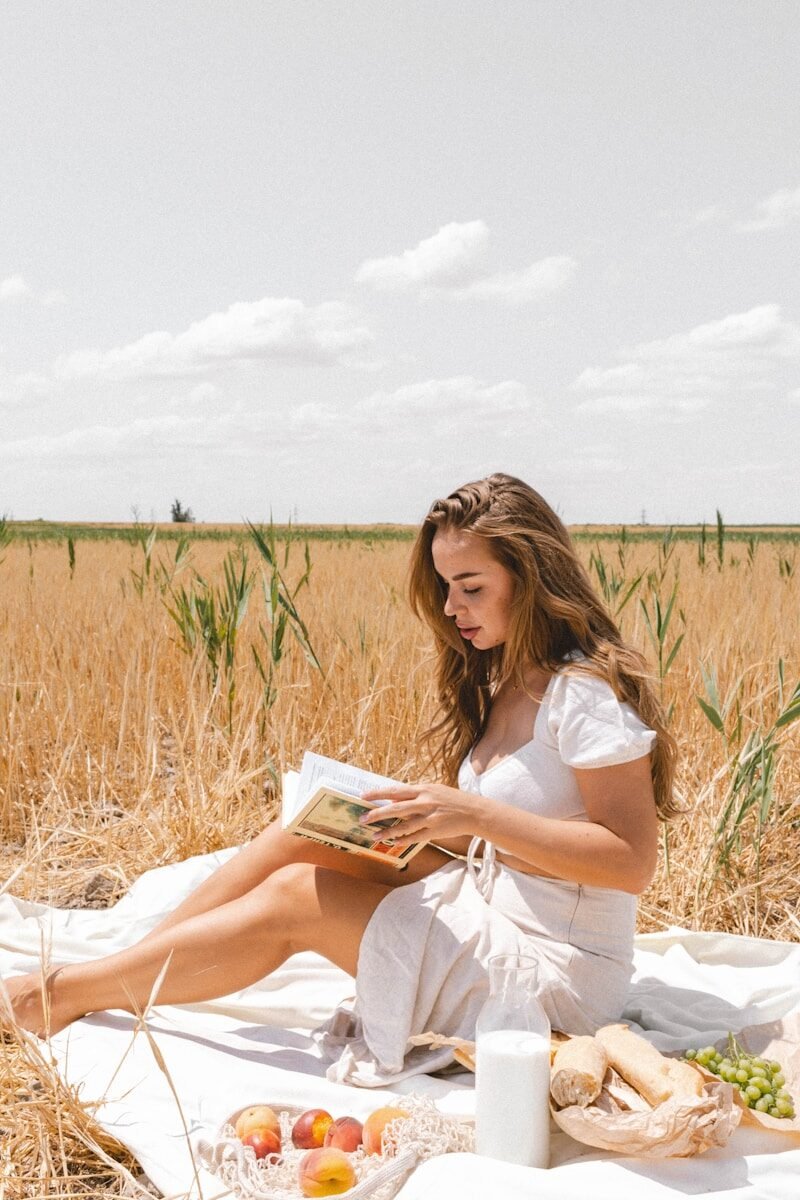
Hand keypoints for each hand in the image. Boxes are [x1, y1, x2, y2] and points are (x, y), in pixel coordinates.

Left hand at [359, 783, 481, 848]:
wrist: (474, 811)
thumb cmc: (452, 799)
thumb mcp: (433, 790)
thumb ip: (414, 795)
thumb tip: (394, 800)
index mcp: (423, 790)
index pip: (396, 790)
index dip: (378, 793)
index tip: (363, 796)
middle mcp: (425, 802)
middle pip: (396, 808)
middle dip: (377, 814)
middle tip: (362, 818)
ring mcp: (430, 818)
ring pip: (404, 826)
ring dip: (387, 831)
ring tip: (374, 835)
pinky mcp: (435, 831)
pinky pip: (415, 837)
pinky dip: (403, 840)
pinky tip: (393, 842)